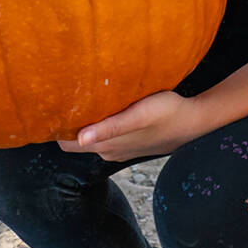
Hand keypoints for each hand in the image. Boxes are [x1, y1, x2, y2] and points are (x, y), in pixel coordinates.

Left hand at [57, 91, 210, 162]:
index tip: (52, 106)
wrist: (194, 121)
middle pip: (75, 140)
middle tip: (63, 97)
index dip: (57, 127)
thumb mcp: (139, 116)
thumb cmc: (168, 113)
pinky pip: (105, 136)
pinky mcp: (129, 143)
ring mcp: (119, 149)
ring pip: (90, 137)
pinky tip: (104, 108)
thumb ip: (110, 127)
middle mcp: (108, 150)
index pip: (66, 142)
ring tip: (80, 99)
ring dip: (84, 123)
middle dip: (67, 123)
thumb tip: (80, 137)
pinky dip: (99, 125)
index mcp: (106, 145)